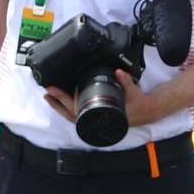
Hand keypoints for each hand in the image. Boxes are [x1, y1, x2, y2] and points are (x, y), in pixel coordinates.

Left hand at [44, 70, 160, 126]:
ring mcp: (95, 120)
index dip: (64, 101)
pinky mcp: (96, 116)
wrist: (147, 111)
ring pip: (72, 116)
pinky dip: (69, 108)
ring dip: (60, 106)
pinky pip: (79, 114)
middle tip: (46, 91)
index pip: (77, 111)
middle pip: (70, 115)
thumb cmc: (139, 103)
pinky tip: (62, 101)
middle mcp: (96, 121)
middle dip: (57, 102)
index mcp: (102, 116)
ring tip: (49, 96)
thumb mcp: (133, 92)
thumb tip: (119, 72)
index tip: (53, 92)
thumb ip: (126, 82)